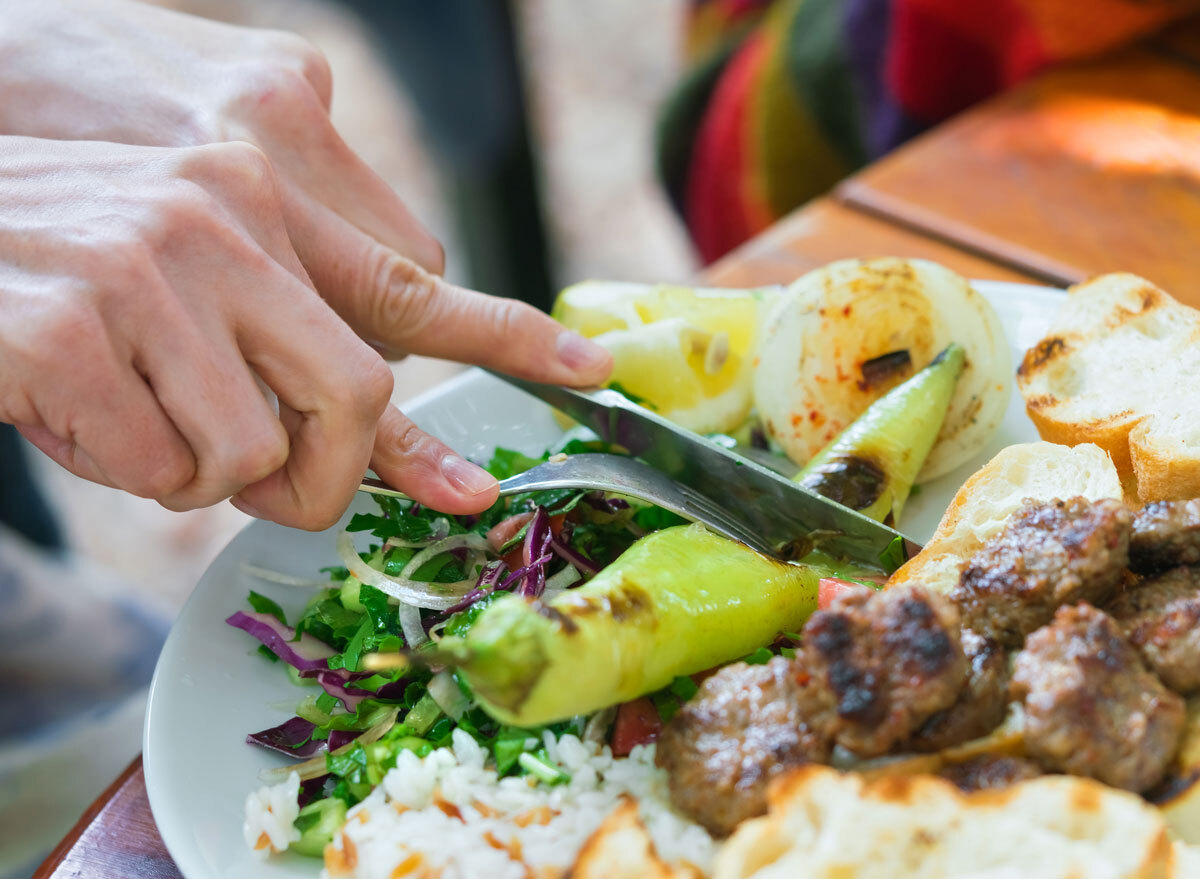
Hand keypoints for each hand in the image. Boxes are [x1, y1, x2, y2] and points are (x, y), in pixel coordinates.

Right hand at [0, 137, 608, 528]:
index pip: (411, 286)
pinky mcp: (60, 332)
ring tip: (132, 416)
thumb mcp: (192, 270)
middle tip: (292, 496)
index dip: (509, 339)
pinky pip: (149, 464)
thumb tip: (373, 430)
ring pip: (250, 448)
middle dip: (333, 472)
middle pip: (359, 392)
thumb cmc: (55, 264)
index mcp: (260, 196)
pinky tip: (67, 404)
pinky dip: (122, 466)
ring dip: (198, 468)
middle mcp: (217, 216)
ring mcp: (140, 268)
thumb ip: (288, 335)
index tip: (585, 370)